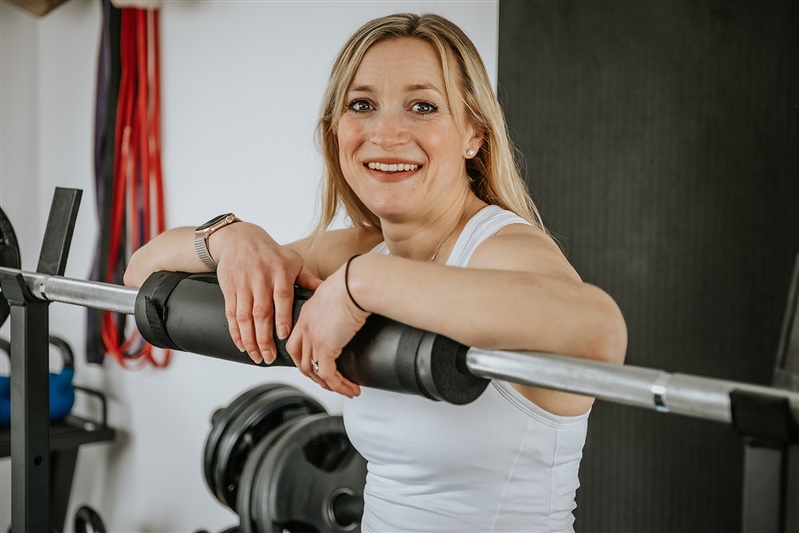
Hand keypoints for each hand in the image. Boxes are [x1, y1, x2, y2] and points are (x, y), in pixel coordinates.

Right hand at [213, 222, 321, 363]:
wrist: (240, 238)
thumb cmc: (271, 253)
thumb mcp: (293, 261)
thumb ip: (308, 279)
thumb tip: (328, 291)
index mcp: (280, 271)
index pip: (281, 296)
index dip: (282, 317)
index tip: (284, 336)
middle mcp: (260, 278)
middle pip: (261, 312)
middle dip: (264, 338)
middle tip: (269, 357)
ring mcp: (243, 284)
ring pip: (244, 316)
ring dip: (249, 339)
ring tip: (257, 356)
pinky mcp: (229, 289)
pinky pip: (231, 314)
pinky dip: (235, 332)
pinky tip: (242, 344)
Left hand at [286, 261, 368, 397]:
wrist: (354, 285)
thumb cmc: (351, 284)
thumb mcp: (337, 294)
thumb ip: (336, 305)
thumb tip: (347, 312)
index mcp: (306, 314)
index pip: (297, 342)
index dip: (305, 356)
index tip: (316, 365)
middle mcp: (305, 327)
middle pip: (300, 359)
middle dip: (314, 375)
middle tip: (330, 382)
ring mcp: (313, 338)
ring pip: (313, 371)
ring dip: (330, 385)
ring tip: (345, 389)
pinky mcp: (325, 348)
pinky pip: (328, 375)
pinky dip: (339, 385)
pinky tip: (350, 388)